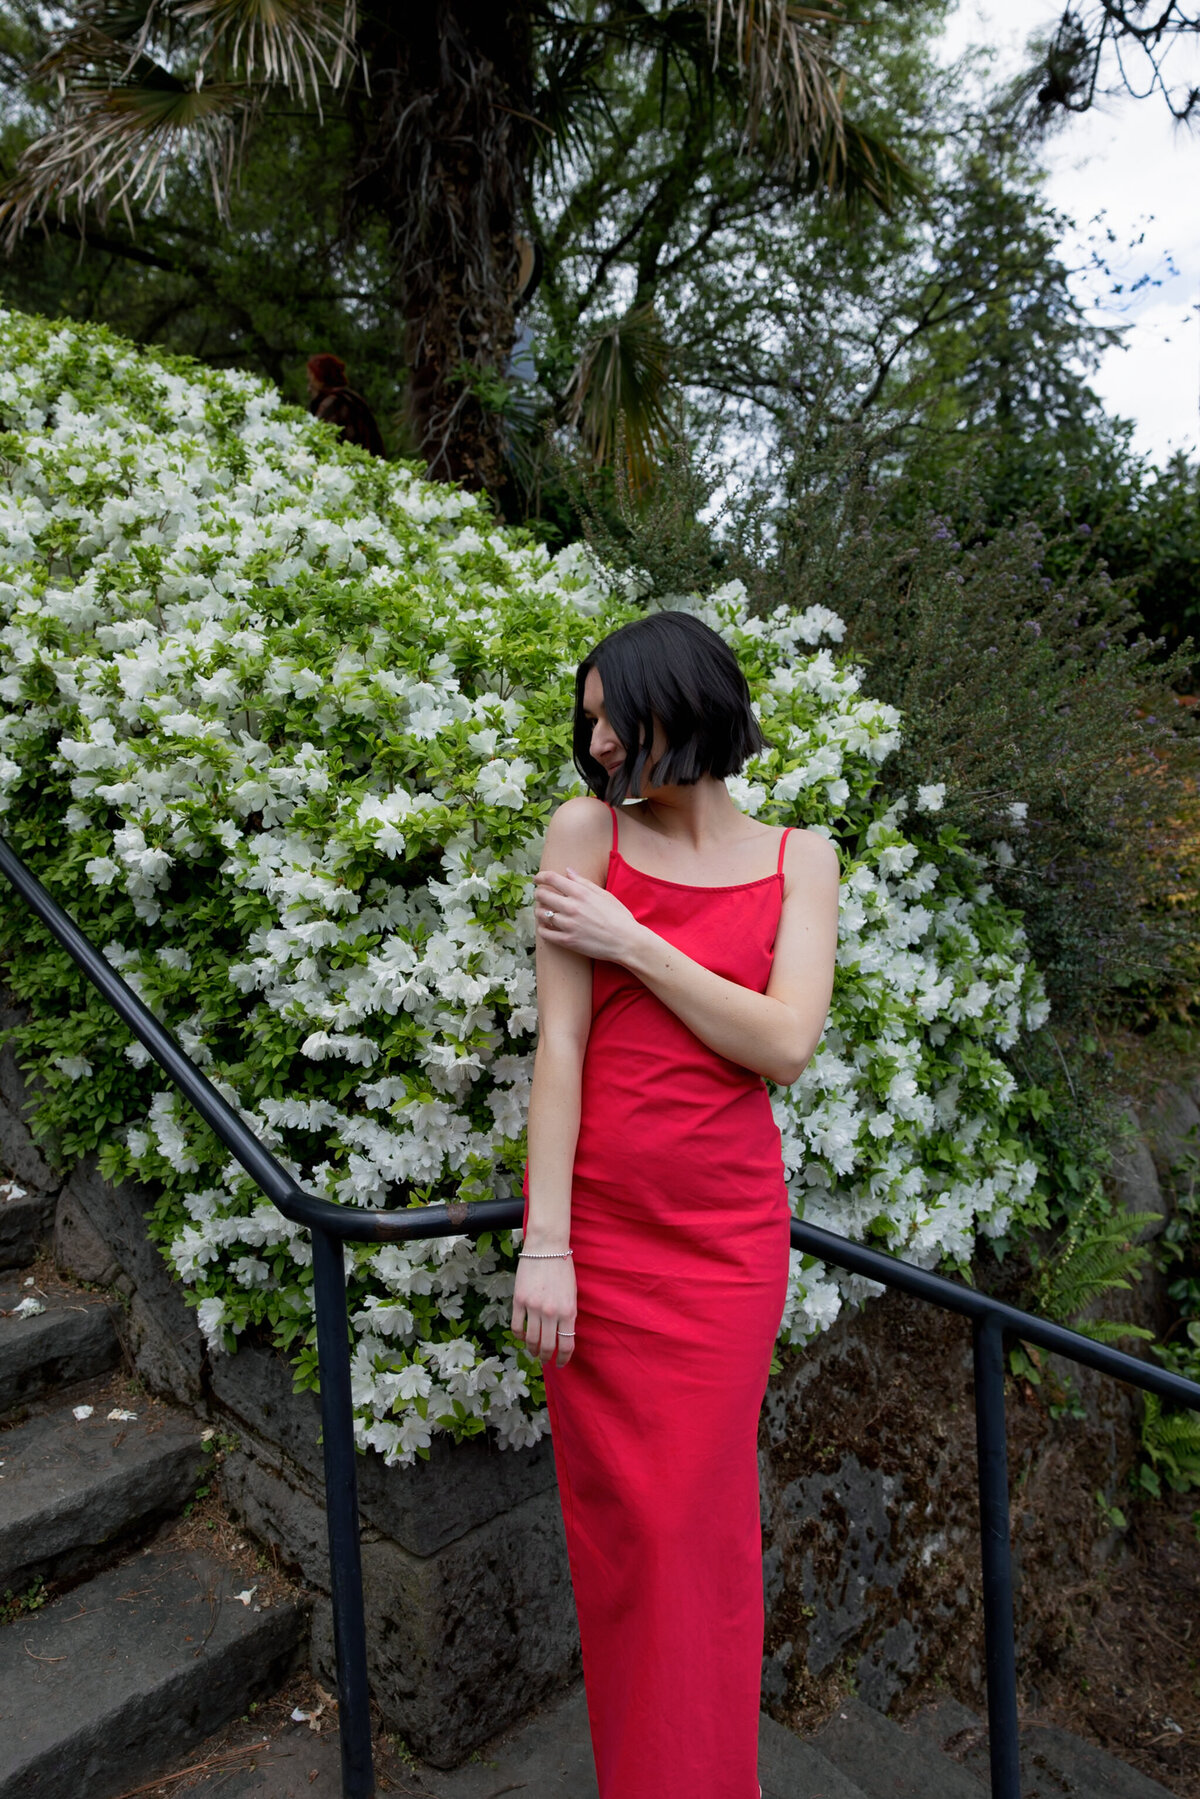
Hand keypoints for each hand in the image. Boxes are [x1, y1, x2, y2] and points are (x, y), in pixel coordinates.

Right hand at [512, 1254, 576, 1368]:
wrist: (547, 1247)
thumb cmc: (563, 1269)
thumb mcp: (572, 1294)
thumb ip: (568, 1315)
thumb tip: (562, 1336)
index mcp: (569, 1311)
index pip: (566, 1344)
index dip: (563, 1358)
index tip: (560, 1363)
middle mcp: (551, 1312)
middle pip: (547, 1346)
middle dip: (547, 1357)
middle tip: (546, 1360)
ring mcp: (533, 1307)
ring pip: (531, 1339)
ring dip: (532, 1349)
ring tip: (534, 1351)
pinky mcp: (519, 1300)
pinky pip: (517, 1326)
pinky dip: (519, 1336)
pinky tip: (522, 1337)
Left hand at [534, 866, 642, 962]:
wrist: (627, 941)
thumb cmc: (618, 916)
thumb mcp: (604, 894)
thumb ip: (584, 882)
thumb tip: (568, 871)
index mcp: (581, 893)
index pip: (552, 879)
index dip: (541, 876)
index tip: (537, 878)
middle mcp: (572, 907)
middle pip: (542, 895)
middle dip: (539, 894)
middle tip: (542, 896)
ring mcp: (568, 925)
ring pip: (541, 914)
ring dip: (540, 911)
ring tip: (545, 912)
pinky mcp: (567, 941)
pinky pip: (544, 933)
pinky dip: (542, 928)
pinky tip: (547, 926)